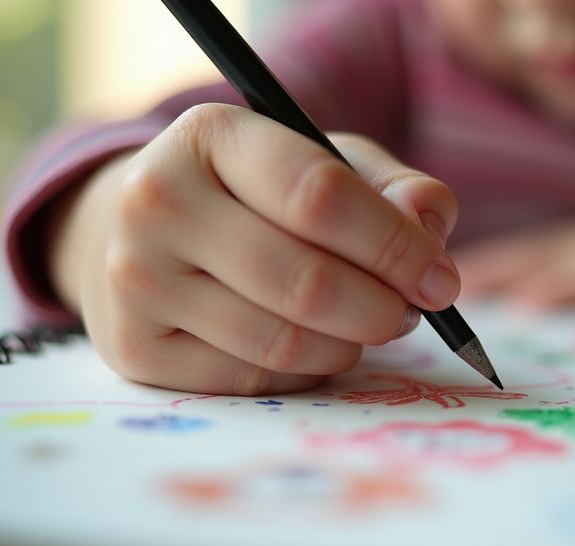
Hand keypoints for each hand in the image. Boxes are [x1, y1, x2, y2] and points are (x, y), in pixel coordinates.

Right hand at [46, 104, 458, 394]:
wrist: (137, 229)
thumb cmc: (253, 193)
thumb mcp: (324, 164)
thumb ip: (390, 187)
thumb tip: (430, 226)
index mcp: (210, 135)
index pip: (321, 197)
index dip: (396, 247)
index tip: (440, 280)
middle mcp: (157, 201)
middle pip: (305, 281)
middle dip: (382, 308)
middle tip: (410, 312)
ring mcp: (135, 280)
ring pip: (280, 341)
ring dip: (349, 345)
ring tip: (366, 325)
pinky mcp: (133, 349)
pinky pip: (252, 380)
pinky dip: (305, 371)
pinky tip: (313, 346)